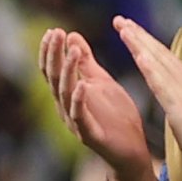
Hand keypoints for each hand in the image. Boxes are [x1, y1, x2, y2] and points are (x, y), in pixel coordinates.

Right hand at [35, 26, 157, 180]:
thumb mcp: (101, 82)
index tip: (53, 30)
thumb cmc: (116, 116)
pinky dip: (79, 100)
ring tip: (72, 51)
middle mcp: (66, 107)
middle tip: (56, 33)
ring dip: (68, 71)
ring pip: (65, 94)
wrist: (131, 149)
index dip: (50, 51)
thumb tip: (71, 35)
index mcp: (68, 94)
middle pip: (54, 78)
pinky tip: (82, 85)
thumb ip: (86, 61)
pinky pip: (80, 116)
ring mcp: (75, 121)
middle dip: (54, 55)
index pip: (52, 70)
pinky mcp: (89, 135)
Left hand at [112, 17, 181, 180]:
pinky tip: (139, 55)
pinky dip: (150, 68)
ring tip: (124, 28)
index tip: (132, 31)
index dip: (148, 44)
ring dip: (141, 43)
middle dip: (140, 36)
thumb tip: (178, 100)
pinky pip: (162, 84)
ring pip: (159, 62)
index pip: (166, 60)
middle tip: (121, 20)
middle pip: (161, 54)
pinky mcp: (181, 107)